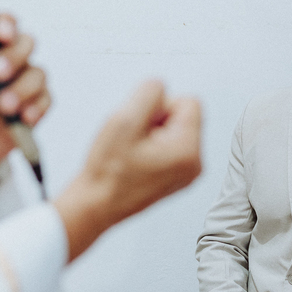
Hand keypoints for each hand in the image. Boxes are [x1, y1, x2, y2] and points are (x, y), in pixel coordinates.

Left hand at [0, 14, 49, 193]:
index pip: (4, 26)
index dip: (5, 24)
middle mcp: (13, 60)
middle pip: (26, 44)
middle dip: (13, 56)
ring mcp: (28, 81)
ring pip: (38, 73)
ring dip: (21, 89)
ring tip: (3, 106)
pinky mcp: (38, 103)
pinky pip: (46, 99)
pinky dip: (35, 108)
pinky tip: (23, 117)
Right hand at [54, 80, 201, 259]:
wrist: (95, 205)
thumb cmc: (107, 171)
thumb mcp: (124, 120)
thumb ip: (149, 93)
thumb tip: (161, 86)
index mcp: (189, 150)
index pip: (189, 101)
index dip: (160, 106)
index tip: (141, 126)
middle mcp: (195, 163)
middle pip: (183, 115)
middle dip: (157, 120)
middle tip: (134, 141)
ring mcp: (186, 172)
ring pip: (174, 129)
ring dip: (151, 133)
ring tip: (132, 152)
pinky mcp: (176, 176)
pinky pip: (168, 145)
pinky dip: (151, 146)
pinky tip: (134, 160)